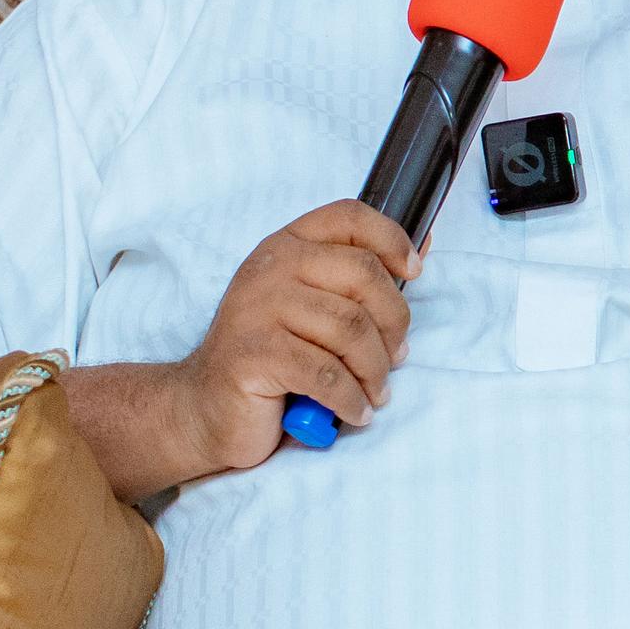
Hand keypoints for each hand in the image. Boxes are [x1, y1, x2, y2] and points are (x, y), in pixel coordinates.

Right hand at [69, 202, 415, 496]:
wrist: (205, 408)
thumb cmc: (271, 357)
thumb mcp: (313, 306)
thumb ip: (358, 280)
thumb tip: (424, 245)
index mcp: (287, 246)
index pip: (349, 216)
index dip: (392, 238)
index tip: (414, 272)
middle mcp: (270, 269)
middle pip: (363, 276)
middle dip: (394, 324)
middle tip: (396, 356)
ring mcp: (256, 309)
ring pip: (351, 330)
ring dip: (376, 370)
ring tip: (375, 392)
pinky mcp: (253, 354)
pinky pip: (327, 374)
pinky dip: (351, 399)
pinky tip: (355, 412)